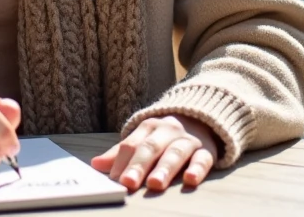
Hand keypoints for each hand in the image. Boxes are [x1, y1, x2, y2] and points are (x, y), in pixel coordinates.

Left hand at [91, 115, 217, 192]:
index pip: (132, 144)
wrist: (202, 119)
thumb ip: (121, 153)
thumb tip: (96, 164)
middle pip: (151, 147)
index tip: (114, 179)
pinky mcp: (207, 150)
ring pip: (175, 152)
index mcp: (149, 127)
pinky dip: (197, 168)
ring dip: (164, 168)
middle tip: (128, 183)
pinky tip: (190, 179)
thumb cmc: (166, 136)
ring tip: (155, 184)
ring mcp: (188, 139)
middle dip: (138, 166)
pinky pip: (203, 159)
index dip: (122, 162)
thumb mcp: (144, 139)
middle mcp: (167, 131)